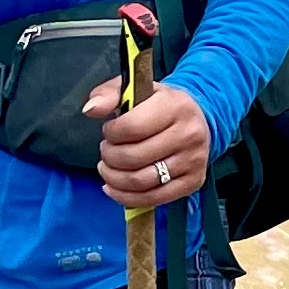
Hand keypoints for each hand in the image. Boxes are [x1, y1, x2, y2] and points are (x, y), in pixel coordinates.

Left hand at [87, 77, 213, 209]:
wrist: (198, 120)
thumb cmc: (160, 106)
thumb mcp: (135, 89)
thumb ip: (109, 94)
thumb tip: (90, 109)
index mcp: (175, 106)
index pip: (132, 127)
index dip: (111, 133)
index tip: (109, 132)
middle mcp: (189, 134)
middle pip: (134, 158)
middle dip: (109, 157)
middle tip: (106, 152)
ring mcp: (193, 161)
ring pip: (140, 181)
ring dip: (114, 178)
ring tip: (108, 169)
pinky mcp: (193, 182)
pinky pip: (152, 199)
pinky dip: (126, 197)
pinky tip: (114, 187)